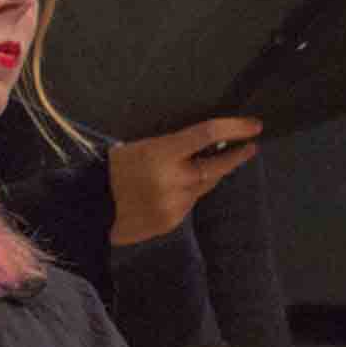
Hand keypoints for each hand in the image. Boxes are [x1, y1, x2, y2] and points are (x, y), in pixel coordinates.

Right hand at [108, 116, 261, 246]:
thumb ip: (173, 147)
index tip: (254, 126)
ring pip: (206, 186)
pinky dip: (189, 193)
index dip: (235, 128)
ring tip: (196, 168)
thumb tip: (207, 144)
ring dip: (208, 175)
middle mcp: (175, 179)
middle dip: (238, 156)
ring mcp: (177, 203)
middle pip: (219, 166)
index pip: (208, 135)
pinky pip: (191, 203)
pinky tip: (171, 191)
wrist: (92, 207)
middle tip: (251, 147)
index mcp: (163, 153)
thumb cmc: (113, 169)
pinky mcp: (174, 221)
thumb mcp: (140, 146)